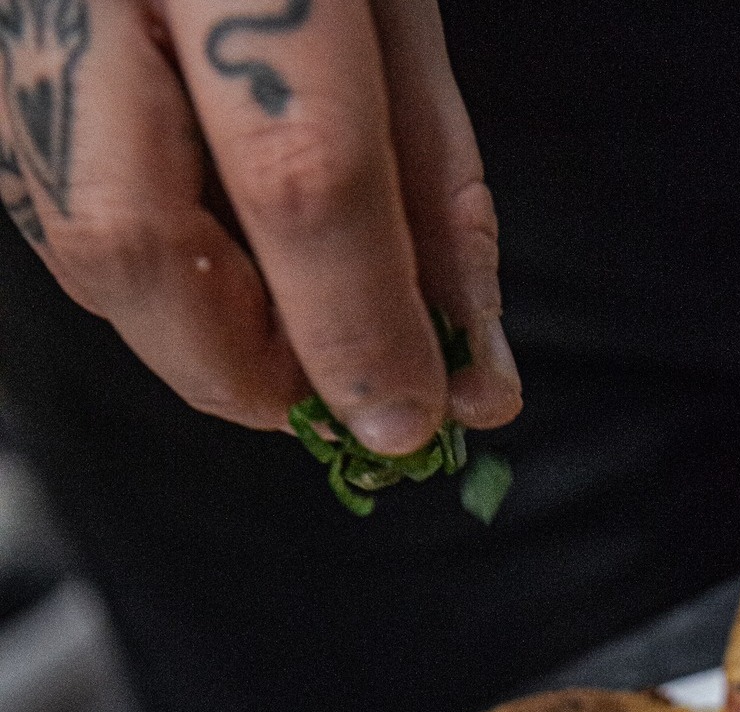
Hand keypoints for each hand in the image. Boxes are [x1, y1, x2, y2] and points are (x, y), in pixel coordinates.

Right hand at [0, 0, 519, 448]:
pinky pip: (57, 213)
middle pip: (139, 238)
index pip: (301, 168)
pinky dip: (157, 282)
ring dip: (204, 338)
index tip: (414, 420)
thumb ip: (435, 193)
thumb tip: (470, 369)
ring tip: (292, 332)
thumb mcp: (394, 13)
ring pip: (84, 246)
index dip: (361, 324)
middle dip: (253, 367)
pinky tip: (224, 262)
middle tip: (336, 397)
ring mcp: (12, 19)